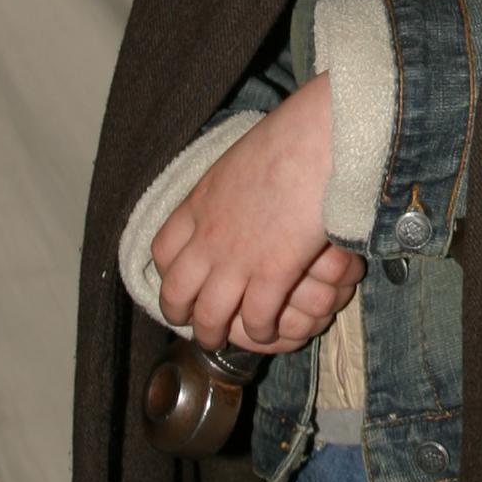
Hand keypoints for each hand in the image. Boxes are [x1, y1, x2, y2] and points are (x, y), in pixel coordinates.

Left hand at [152, 77, 362, 353]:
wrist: (319, 139)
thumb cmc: (290, 139)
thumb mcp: (239, 160)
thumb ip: (229, 188)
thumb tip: (237, 193)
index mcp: (199, 203)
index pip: (163, 250)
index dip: (166, 274)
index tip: (177, 283)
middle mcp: (208, 236)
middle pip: (176, 291)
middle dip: (180, 314)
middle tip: (192, 324)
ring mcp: (236, 258)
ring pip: (210, 315)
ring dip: (215, 333)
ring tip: (223, 341)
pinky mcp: (271, 272)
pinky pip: (255, 318)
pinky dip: (258, 331)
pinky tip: (267, 331)